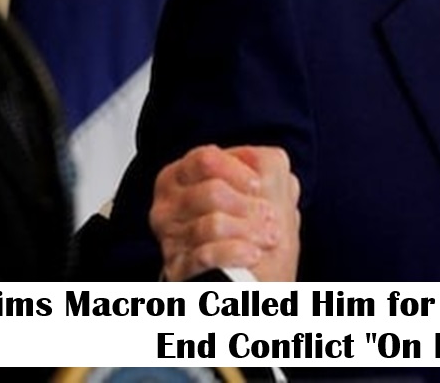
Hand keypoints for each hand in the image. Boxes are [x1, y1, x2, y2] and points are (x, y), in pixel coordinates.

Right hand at [149, 144, 299, 281]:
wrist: (254, 281)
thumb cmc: (255, 230)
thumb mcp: (268, 188)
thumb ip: (266, 163)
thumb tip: (259, 157)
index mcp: (183, 176)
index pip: (205, 159)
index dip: (236, 170)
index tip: (258, 185)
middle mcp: (168, 205)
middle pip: (211, 192)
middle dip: (249, 206)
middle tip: (271, 217)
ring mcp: (170, 239)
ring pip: (212, 225)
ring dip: (249, 230)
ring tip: (267, 238)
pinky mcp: (177, 270)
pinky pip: (206, 256)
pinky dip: (235, 253)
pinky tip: (253, 254)